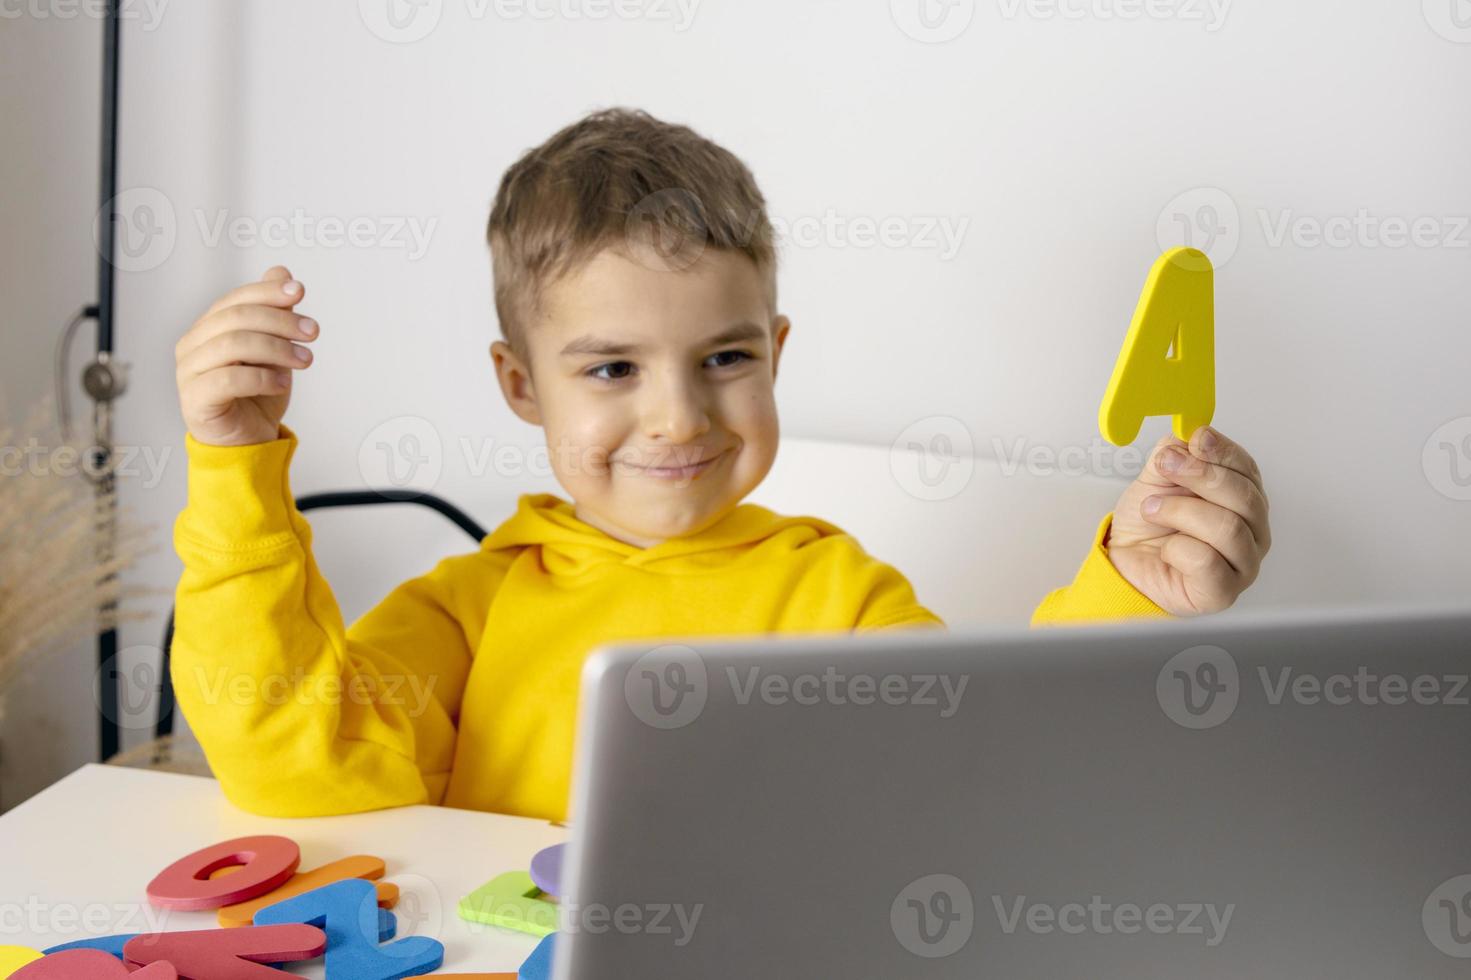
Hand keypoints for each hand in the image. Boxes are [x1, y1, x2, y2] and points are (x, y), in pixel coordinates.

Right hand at [175, 265, 317, 446]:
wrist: (249, 440)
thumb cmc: (258, 393)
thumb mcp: (275, 348)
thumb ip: (274, 312)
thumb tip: (282, 272)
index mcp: (208, 327)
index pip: (236, 299)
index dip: (268, 292)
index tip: (301, 292)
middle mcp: (193, 345)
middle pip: (236, 318)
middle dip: (280, 320)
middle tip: (312, 332)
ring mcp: (189, 372)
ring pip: (232, 344)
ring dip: (276, 348)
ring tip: (305, 359)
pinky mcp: (195, 400)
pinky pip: (228, 379)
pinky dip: (262, 378)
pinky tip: (283, 383)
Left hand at [1106, 426, 1270, 615]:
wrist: (1124, 562)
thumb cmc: (1149, 525)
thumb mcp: (1156, 479)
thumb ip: (1174, 455)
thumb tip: (1187, 436)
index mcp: (1244, 498)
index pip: (1248, 469)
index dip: (1222, 451)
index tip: (1196, 438)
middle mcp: (1252, 531)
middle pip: (1246, 497)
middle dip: (1201, 476)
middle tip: (1166, 467)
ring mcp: (1244, 564)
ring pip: (1227, 528)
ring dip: (1180, 511)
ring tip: (1152, 510)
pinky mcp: (1223, 592)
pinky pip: (1207, 561)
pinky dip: (1178, 548)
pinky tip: (1166, 548)